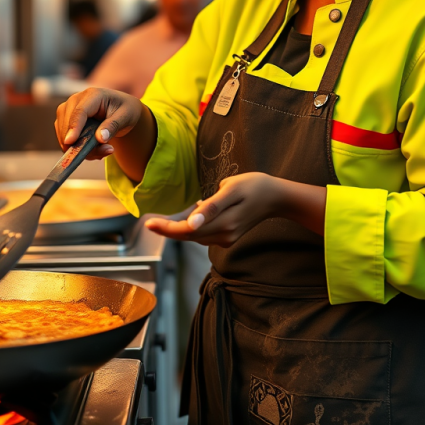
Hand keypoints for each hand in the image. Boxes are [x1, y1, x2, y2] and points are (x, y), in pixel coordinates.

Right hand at [54, 87, 146, 160]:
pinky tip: (95, 148)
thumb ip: (113, 126)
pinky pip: (64, 139)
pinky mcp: (64, 120)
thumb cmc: (124, 110)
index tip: (70, 142)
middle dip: (80, 143)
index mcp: (93, 95)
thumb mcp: (126, 117)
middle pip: (68, 124)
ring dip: (80, 147)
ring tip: (103, 150)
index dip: (74, 127)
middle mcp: (76, 100)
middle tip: (104, 152)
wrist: (121, 109)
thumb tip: (100, 138)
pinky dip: (77, 147)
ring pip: (64, 134)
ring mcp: (67, 109)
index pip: (80, 111)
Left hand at [144, 172, 286, 246]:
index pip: (187, 231)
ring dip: (181, 229)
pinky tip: (195, 214)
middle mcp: (224, 236)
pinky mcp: (229, 236)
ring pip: (196, 237)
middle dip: (169, 230)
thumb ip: (211, 207)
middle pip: (189, 237)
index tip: (148, 224)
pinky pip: (204, 234)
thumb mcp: (232, 189)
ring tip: (168, 219)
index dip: (166, 229)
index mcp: (223, 224)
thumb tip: (191, 223)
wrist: (277, 197)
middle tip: (150, 222)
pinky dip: (194, 227)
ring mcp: (227, 238)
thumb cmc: (254, 186)